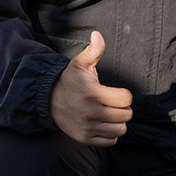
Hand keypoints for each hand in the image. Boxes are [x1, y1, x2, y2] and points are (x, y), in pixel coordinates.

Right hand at [49, 32, 132, 146]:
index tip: (115, 92)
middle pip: (126, 115)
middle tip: (112, 103)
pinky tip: (103, 124)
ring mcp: (88, 127)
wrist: (49, 102)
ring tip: (109, 113)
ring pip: (121, 130)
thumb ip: (93, 50)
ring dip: (118, 122)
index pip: (126, 99)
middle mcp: (91, 113)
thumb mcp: (79, 64)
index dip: (124, 95)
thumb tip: (97, 34)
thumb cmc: (69, 81)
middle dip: (122, 108)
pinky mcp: (86, 138)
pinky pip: (111, 141)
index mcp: (93, 93)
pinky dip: (111, 134)